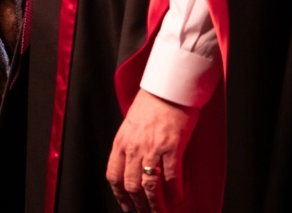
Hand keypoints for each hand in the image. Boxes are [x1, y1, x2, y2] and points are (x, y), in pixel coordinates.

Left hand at [106, 89, 198, 211]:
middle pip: (131, 185)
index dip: (119, 195)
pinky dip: (174, 191)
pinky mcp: (171, 147)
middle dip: (138, 205)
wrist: (166, 90)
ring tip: (161, 212)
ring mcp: (151, 148)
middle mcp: (133, 147)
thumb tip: (133, 167)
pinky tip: (178, 197)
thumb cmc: (149, 105)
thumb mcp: (130, 125)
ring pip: (149, 185)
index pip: (113, 175)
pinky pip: (171, 176)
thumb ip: (129, 146)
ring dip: (156, 204)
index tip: (126, 206)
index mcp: (121, 142)